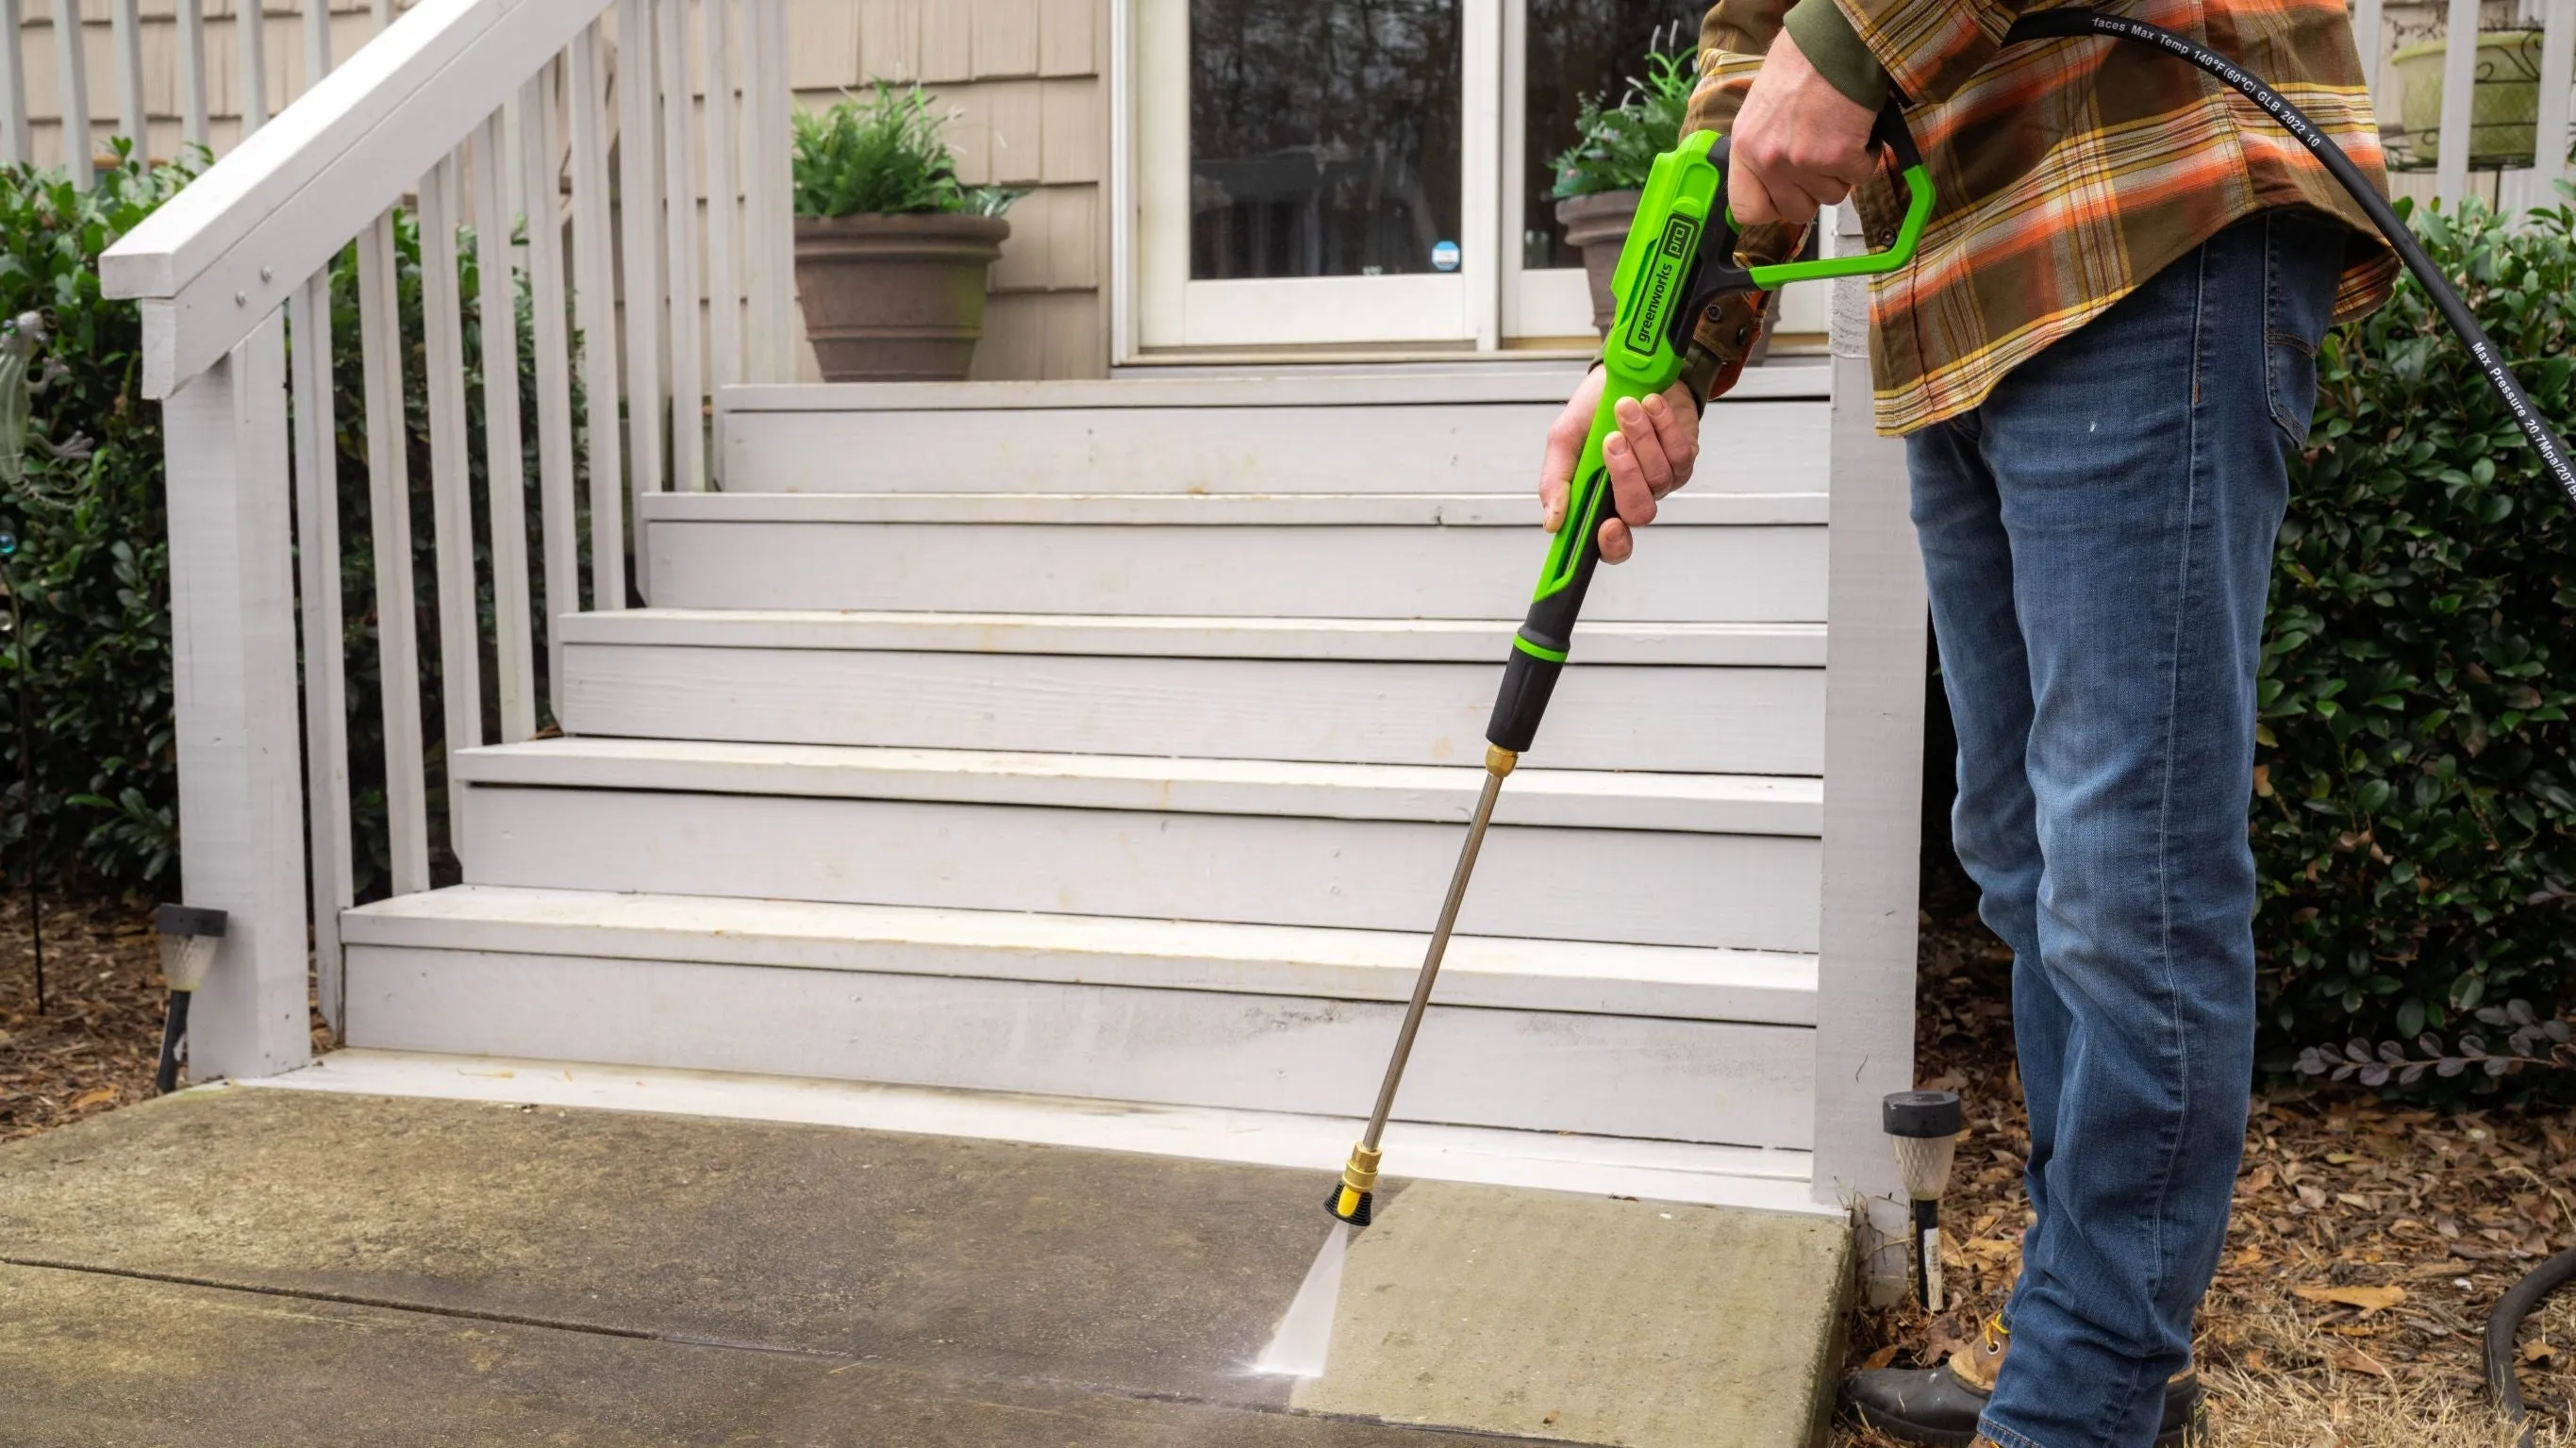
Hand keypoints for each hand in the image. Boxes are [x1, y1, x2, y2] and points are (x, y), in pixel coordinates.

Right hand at [1538, 367, 1699, 565]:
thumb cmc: (1594, 408)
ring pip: (1659, 478)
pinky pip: (1680, 454)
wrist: (1627, 371)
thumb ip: (1555, 481)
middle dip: (1626, 475)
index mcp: (1598, 500)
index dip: (1612, 545)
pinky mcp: (1684, 457)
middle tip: (1611, 440)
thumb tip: (1553, 522)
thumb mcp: (1563, 440)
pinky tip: (1652, 405)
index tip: (1607, 527)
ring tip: (1627, 406)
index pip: (1610, 544)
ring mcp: (1660, 479)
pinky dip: (1664, 426)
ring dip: (1642, 438)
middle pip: (1639, 512)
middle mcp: (1631, 495)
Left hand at [1728, 27, 1876, 226]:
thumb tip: (1772, 182)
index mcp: (1744, 149)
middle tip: (1822, 161)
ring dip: (1842, 171)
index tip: (1785, 198)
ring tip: (1838, 134)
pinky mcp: (1837, 156)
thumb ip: (1762, 150)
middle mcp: (1768, 159)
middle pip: (1797, 211)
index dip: (1772, 208)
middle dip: (1815, 191)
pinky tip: (1857, 129)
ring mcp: (1802, 161)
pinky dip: (1866, 156)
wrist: (1833, 42)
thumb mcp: (1761, 111)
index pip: (1747, 209)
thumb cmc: (1800, 66)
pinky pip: (1859, 177)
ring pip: (1832, 195)